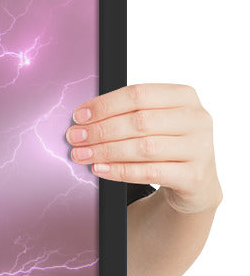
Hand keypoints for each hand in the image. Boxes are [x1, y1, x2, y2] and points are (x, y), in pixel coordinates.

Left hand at [66, 83, 221, 214]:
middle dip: (100, 130)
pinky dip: (120, 170)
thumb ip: (126, 115)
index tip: (79, 116)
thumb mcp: (154, 123)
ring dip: (106, 151)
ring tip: (81, 154)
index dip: (105, 105)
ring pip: (144, 147)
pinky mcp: (194, 176)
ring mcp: (199, 148)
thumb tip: (82, 119)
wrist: (195, 181)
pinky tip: (99, 169)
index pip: (139, 94)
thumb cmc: (166, 144)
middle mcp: (196, 119)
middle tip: (75, 137)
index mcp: (184, 97)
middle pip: (139, 121)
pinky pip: (150, 173)